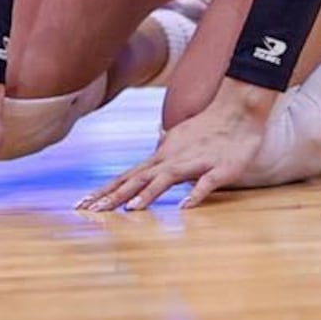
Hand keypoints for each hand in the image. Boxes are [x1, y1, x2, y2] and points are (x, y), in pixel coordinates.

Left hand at [78, 79, 276, 211]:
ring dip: (148, 194)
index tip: (82, 205)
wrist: (238, 108)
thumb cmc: (209, 128)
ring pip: (166, 179)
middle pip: (137, 179)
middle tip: (90, 210)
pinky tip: (185, 207)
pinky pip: (206, 183)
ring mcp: (195, 162)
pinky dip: (195, 194)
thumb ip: (163, 157)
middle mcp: (171, 159)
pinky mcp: (219, 169)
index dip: (105, 191)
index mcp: (161, 157)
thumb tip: (149, 168)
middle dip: (114, 195)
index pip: (127, 176)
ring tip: (130, 209)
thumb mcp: (178, 143)